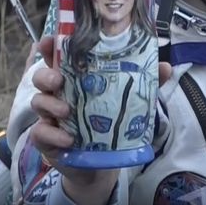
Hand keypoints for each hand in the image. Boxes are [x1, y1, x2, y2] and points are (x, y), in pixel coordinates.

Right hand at [27, 35, 172, 204]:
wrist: (101, 164)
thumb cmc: (111, 123)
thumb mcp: (130, 101)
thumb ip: (146, 83)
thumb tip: (166, 66)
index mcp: (75, 78)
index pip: (58, 56)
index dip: (51, 46)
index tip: (50, 40)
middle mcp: (59, 93)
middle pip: (42, 76)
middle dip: (46, 74)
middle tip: (58, 80)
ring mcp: (50, 116)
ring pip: (39, 102)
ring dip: (50, 104)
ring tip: (66, 111)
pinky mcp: (47, 139)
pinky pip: (40, 133)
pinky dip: (52, 136)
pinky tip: (68, 139)